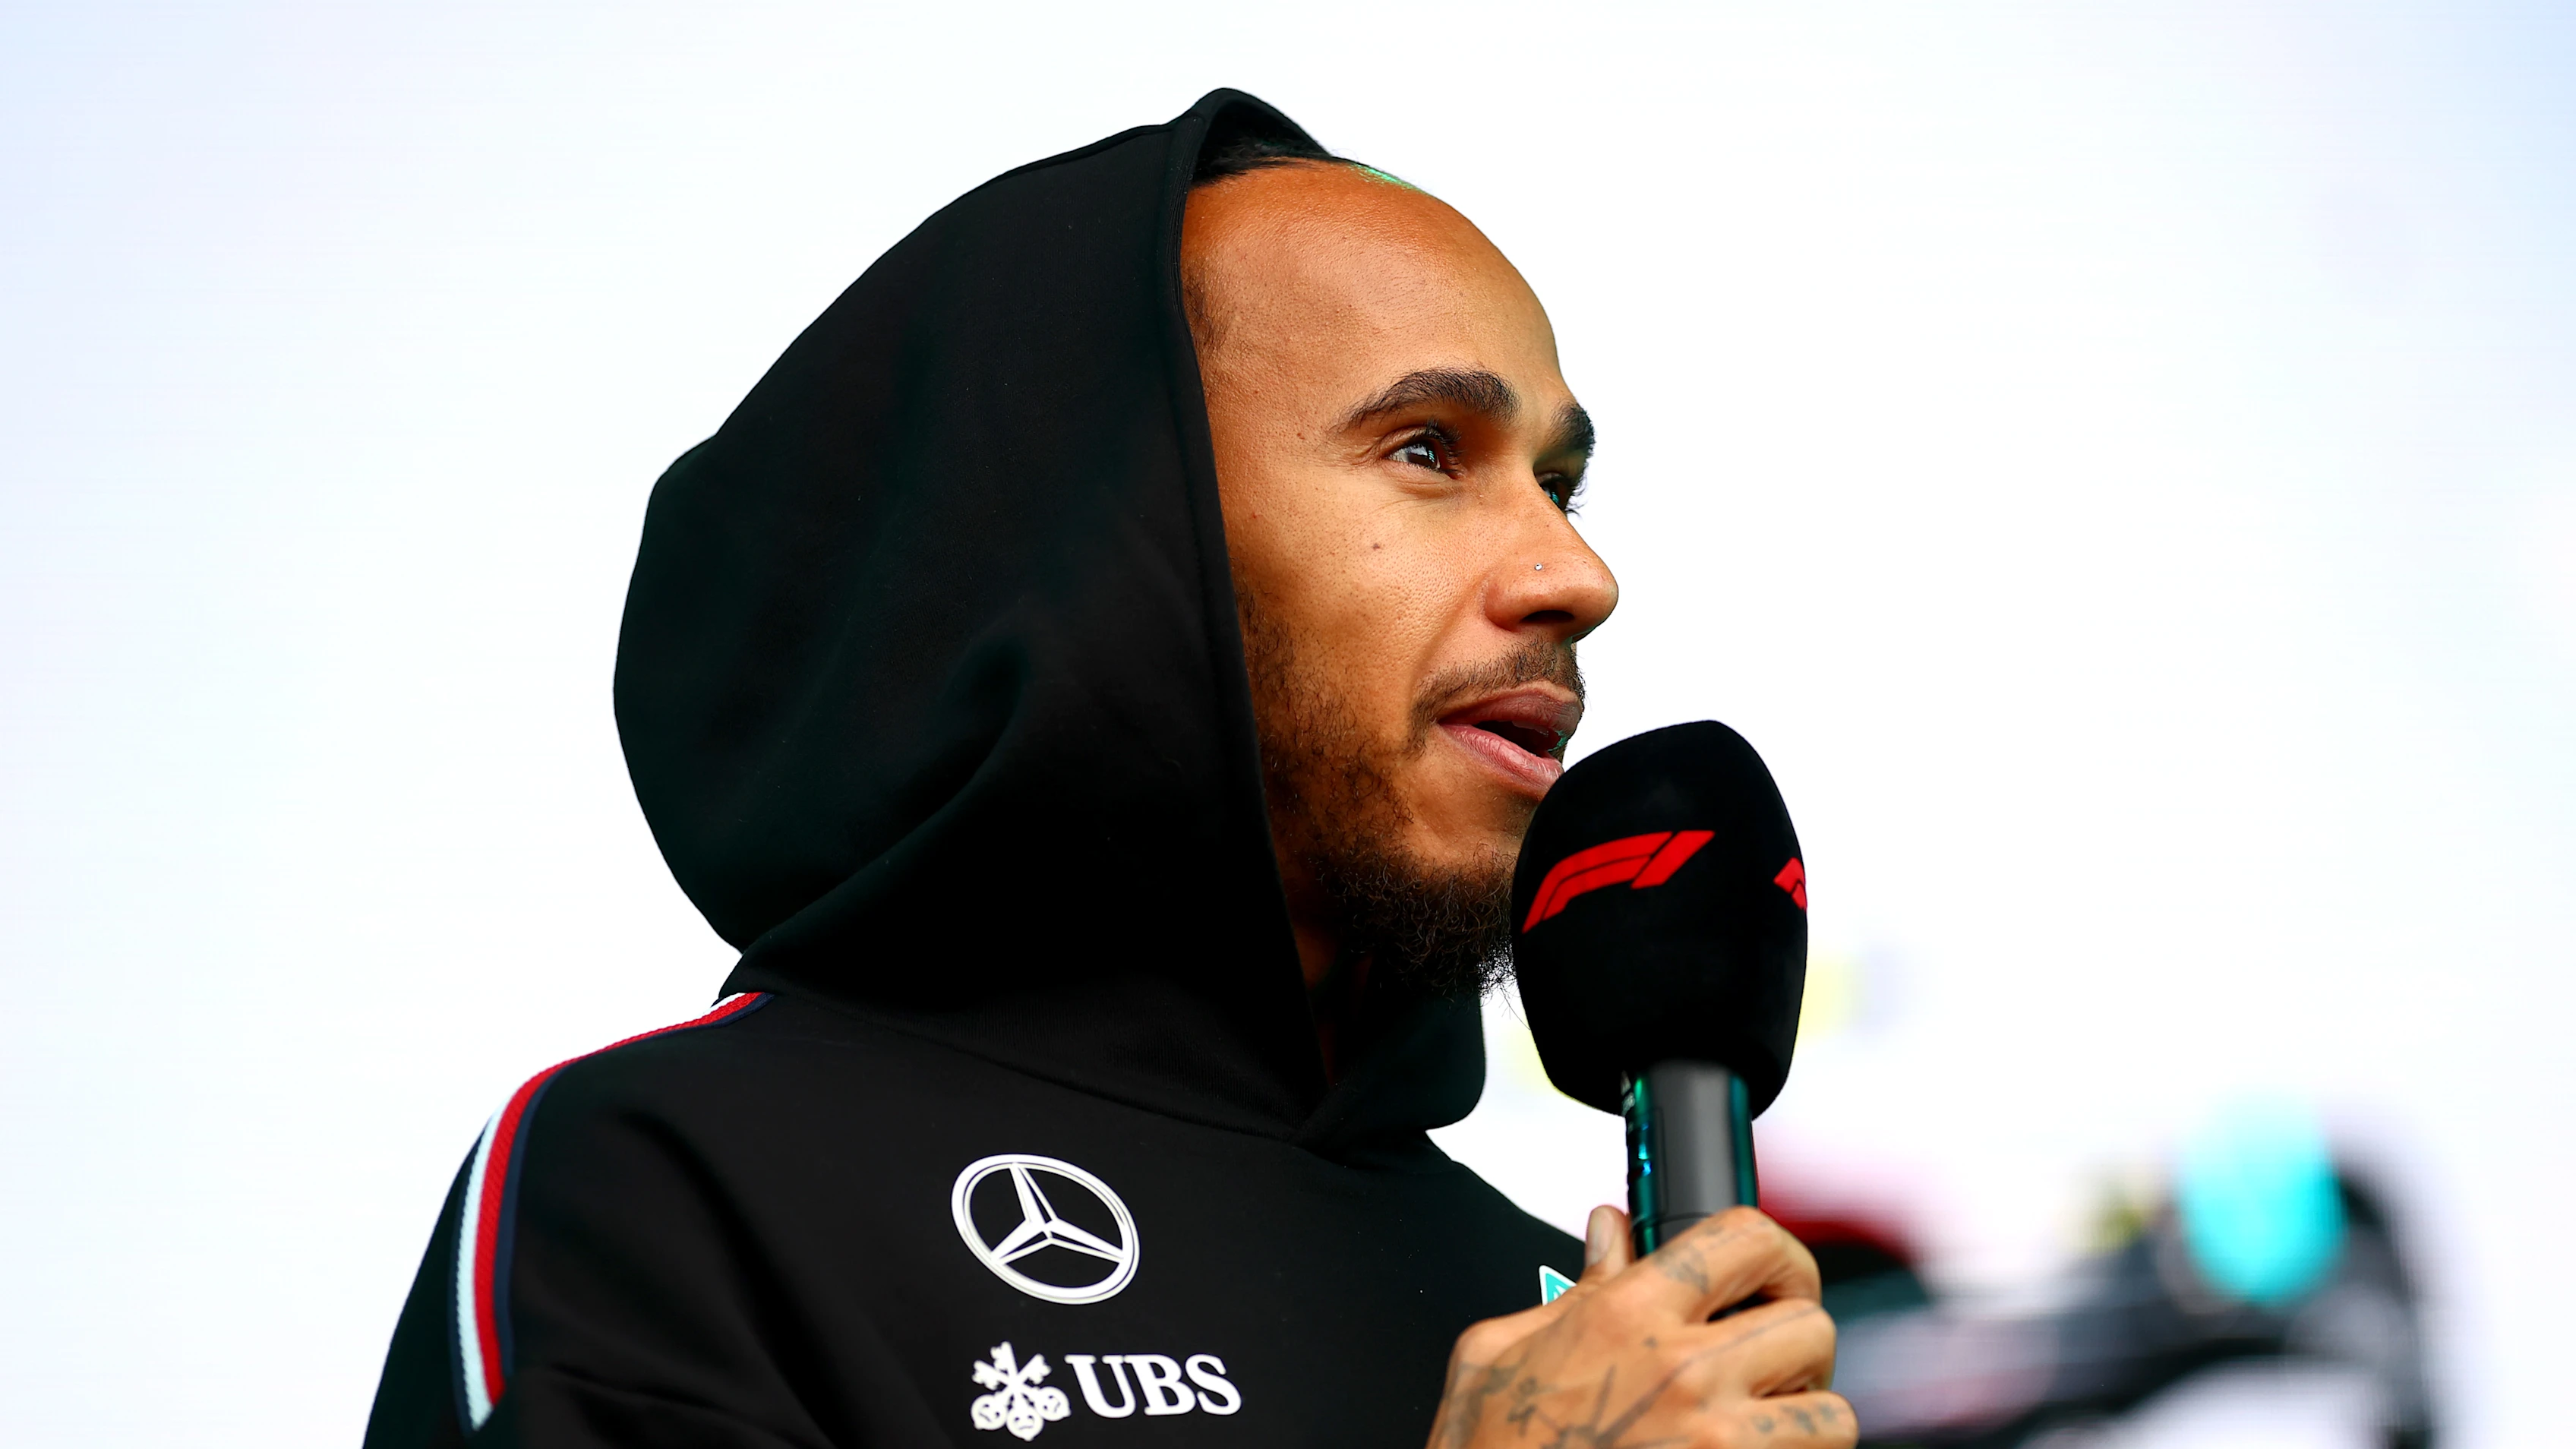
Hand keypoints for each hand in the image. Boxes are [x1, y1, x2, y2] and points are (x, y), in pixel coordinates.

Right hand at [1426, 1205, 1852, 1448]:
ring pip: (1833, 1413)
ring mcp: (1716, 1444)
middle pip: (1809, 1324)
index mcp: (1625, 1317)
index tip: (1771, 1278)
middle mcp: (1681, 1374)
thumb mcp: (1498, 1356)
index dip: (1776, 1255)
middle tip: (1766, 1366)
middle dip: (1795, 1345)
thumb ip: (1574, 1288)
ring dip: (1807, 1422)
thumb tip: (1610, 1233)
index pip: (1745, 1239)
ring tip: (1766, 1429)